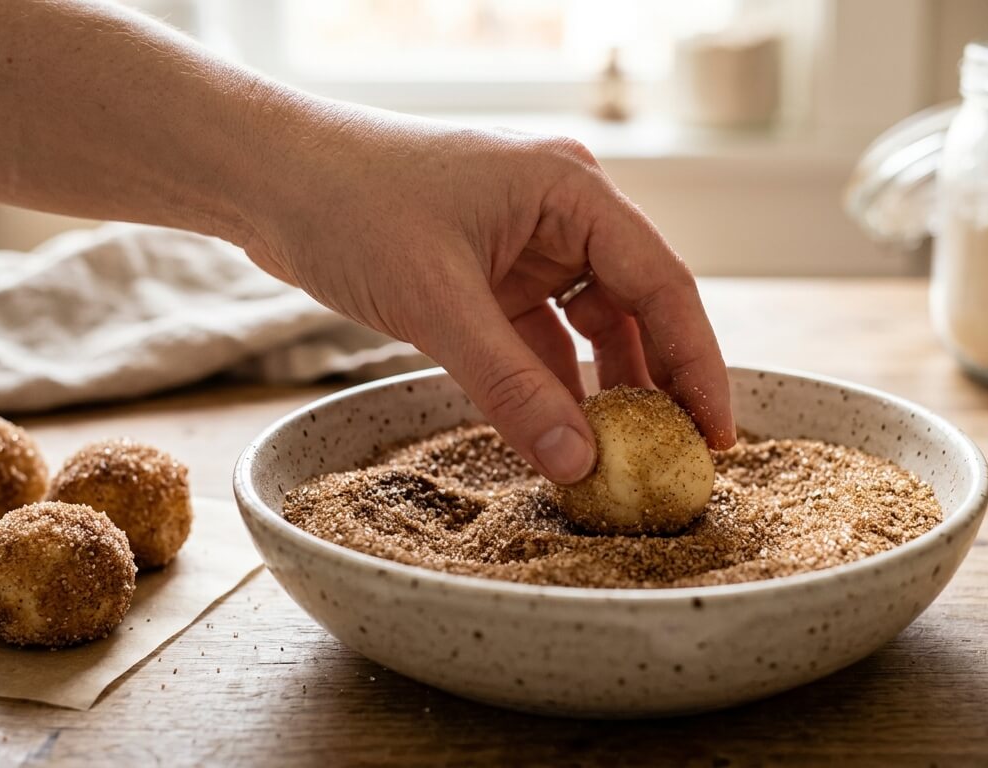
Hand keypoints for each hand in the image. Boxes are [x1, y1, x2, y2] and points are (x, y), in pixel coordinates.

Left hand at [237, 104, 735, 482]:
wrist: (270, 179)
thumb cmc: (352, 206)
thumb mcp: (438, 303)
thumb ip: (512, 388)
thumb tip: (580, 464)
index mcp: (573, 190)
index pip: (662, 282)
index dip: (698, 363)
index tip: (717, 433)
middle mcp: (563, 213)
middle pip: (638, 307)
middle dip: (658, 383)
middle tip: (680, 459)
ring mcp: (527, 245)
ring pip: (591, 328)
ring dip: (604, 390)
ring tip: (626, 459)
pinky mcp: (491, 276)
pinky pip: (541, 339)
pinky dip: (552, 386)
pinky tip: (564, 436)